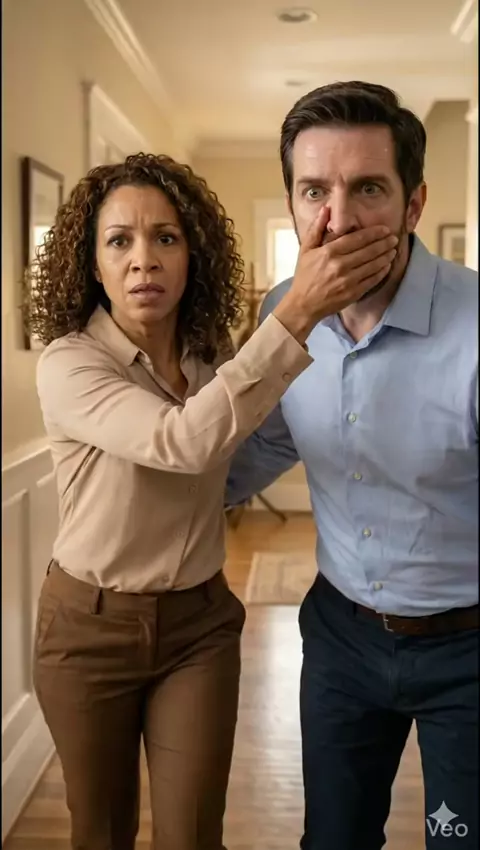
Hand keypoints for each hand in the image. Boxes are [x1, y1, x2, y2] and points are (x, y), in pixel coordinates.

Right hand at [273, 206, 397, 342]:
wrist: (303, 304)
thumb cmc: (304, 276)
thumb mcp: (305, 249)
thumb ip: (316, 228)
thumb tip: (326, 208)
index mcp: (329, 252)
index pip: (357, 239)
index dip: (374, 233)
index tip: (384, 229)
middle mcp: (340, 265)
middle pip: (369, 251)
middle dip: (384, 243)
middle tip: (394, 238)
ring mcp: (348, 280)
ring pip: (373, 265)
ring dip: (386, 256)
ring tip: (393, 250)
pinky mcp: (353, 293)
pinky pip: (372, 280)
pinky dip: (382, 272)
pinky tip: (387, 265)